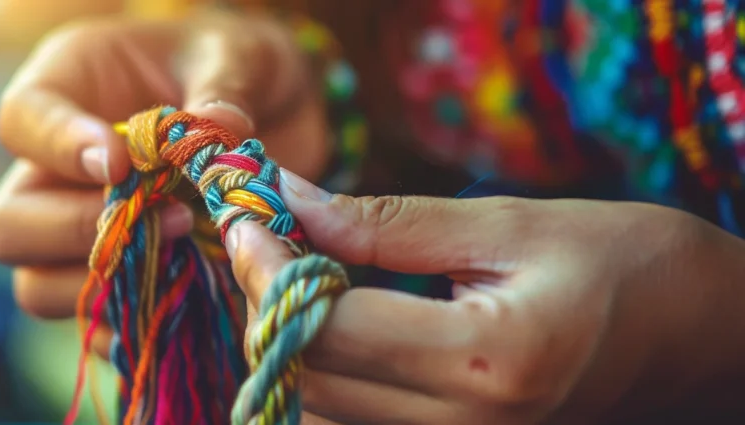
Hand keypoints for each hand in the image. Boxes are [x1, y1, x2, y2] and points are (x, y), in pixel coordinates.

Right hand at [0, 10, 328, 358]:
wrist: (276, 111)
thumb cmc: (237, 64)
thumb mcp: (237, 55)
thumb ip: (222, 88)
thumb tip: (217, 132)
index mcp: (68, 88)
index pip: (22, 120)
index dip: (58, 147)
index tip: (119, 162)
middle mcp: (57, 166)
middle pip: (9, 223)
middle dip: (76, 230)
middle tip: (167, 215)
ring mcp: (80, 226)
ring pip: (36, 283)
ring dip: (106, 279)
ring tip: (187, 242)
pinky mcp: (121, 272)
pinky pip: (95, 319)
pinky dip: (132, 320)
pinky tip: (185, 291)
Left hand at [225, 169, 744, 424]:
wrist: (686, 333)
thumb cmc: (617, 262)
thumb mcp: (506, 225)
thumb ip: (391, 224)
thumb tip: (295, 202)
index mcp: (485, 361)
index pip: (331, 329)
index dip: (269, 270)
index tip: (247, 219)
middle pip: (312, 379)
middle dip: (269, 306)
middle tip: (269, 242)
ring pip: (320, 414)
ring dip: (291, 346)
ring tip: (300, 280)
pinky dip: (324, 380)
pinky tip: (335, 329)